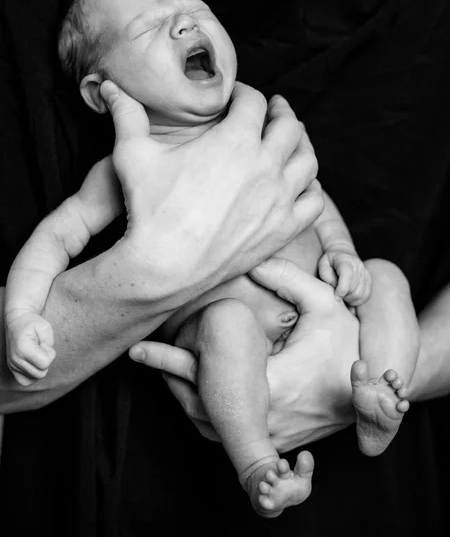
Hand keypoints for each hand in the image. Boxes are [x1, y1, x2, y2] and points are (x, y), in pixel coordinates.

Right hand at [101, 80, 322, 306]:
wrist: (164, 266)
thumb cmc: (149, 209)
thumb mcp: (133, 155)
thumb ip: (125, 115)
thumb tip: (109, 87)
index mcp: (237, 140)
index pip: (255, 101)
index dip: (246, 92)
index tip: (238, 96)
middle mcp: (266, 166)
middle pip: (290, 126)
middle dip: (280, 112)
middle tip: (273, 110)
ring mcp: (279, 201)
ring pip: (308, 161)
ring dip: (301, 145)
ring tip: (292, 141)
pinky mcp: (282, 231)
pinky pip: (314, 203)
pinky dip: (311, 188)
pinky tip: (300, 184)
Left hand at [130, 258, 359, 450]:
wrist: (370, 384)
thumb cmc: (346, 341)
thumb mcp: (323, 304)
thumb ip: (289, 279)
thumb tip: (251, 261)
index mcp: (274, 386)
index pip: (208, 379)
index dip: (170, 363)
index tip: (139, 347)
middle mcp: (267, 418)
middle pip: (199, 404)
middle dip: (166, 376)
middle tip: (135, 351)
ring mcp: (269, 433)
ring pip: (208, 423)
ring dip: (180, 394)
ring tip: (157, 365)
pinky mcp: (271, 437)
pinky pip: (224, 432)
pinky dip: (201, 410)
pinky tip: (187, 387)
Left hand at [318, 249, 371, 305]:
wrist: (344, 253)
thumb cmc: (330, 261)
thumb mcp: (323, 264)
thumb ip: (326, 275)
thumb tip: (335, 287)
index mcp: (345, 261)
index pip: (347, 275)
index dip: (341, 289)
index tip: (335, 295)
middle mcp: (358, 266)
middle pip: (353, 288)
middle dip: (344, 296)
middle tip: (336, 294)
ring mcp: (365, 273)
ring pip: (360, 294)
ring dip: (350, 299)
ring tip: (342, 295)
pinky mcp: (368, 280)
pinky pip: (365, 295)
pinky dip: (357, 300)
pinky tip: (349, 297)